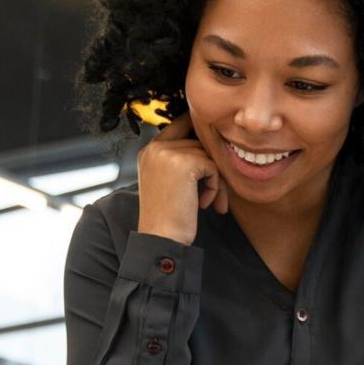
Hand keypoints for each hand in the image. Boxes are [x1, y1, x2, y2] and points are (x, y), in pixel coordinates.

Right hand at [136, 113, 228, 244]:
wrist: (161, 239)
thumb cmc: (168, 217)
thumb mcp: (168, 181)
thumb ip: (181, 160)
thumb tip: (211, 144)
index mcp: (148, 151)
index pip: (179, 126)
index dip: (199, 136)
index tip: (210, 153)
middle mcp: (154, 148)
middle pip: (198, 142)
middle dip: (210, 167)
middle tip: (213, 195)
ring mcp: (167, 153)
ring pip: (207, 155)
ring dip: (215, 181)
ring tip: (208, 202)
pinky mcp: (184, 163)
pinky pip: (213, 167)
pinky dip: (214, 187)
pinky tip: (203, 204)